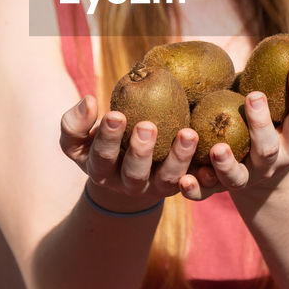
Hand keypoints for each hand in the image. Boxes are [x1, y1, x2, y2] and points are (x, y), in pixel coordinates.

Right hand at [59, 96, 198, 211]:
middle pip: (134, 173)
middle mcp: (128, 184)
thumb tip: (89, 101)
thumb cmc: (98, 143)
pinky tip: (213, 151)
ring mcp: (155, 187)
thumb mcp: (78, 138)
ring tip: (188, 134)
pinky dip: (203, 172)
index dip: (107, 137)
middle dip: (141, 151)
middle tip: (147, 126)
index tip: (115, 114)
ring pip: (168, 179)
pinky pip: (193, 183)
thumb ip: (74, 122)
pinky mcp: (179, 185)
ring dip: (179, 158)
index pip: (101, 156)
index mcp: (101, 170)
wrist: (125, 168)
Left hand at [181, 63, 288, 200]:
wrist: (267, 186)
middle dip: (261, 123)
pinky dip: (195, 189)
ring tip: (217, 147)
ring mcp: (245, 179)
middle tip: (254, 96)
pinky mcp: (219, 190)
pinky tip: (184, 178)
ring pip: (236, 177)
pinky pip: (206, 194)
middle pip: (267, 148)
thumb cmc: (283, 134)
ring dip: (226, 163)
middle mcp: (270, 163)